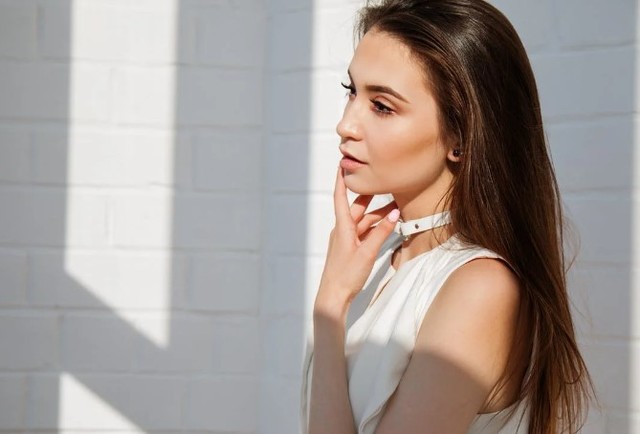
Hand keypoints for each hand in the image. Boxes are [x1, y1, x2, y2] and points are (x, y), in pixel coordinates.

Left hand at [314, 168, 399, 321]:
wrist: (334, 296)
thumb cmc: (346, 276)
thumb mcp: (368, 252)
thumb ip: (382, 232)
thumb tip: (394, 214)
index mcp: (342, 227)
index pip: (340, 197)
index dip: (342, 180)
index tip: (343, 164)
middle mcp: (343, 230)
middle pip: (357, 208)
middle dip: (371, 196)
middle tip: (383, 183)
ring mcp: (346, 239)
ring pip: (364, 221)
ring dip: (378, 215)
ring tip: (396, 207)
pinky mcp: (351, 248)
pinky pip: (365, 232)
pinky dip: (376, 228)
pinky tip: (388, 227)